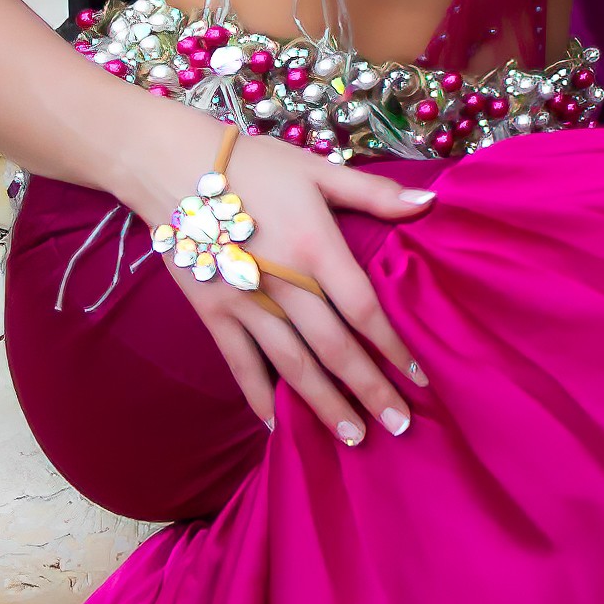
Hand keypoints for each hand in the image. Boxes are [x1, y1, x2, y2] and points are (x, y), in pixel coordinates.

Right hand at [136, 131, 439, 449]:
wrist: (173, 167)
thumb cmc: (257, 165)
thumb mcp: (320, 170)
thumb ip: (375, 194)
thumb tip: (430, 206)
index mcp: (317, 247)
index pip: (363, 310)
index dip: (392, 347)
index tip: (419, 379)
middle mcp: (283, 283)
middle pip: (333, 348)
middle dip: (367, 390)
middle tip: (398, 427)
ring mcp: (244, 303)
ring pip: (290, 365)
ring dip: (323, 404)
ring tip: (353, 438)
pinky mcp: (212, 314)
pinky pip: (239, 364)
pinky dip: (258, 396)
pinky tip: (277, 425)